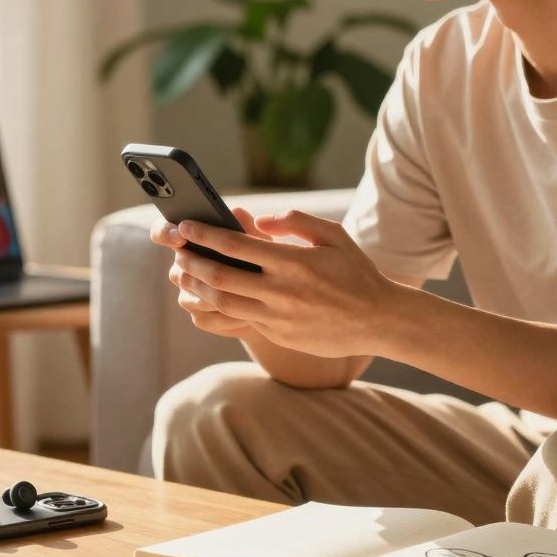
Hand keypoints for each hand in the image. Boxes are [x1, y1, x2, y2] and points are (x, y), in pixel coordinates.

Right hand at [151, 207, 267, 340]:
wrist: (272, 301)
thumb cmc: (263, 262)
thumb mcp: (261, 244)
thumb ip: (248, 229)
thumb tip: (236, 212)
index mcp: (192, 240)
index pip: (164, 231)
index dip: (166, 232)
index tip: (180, 233)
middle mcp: (185, 266)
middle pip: (178, 266)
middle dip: (199, 266)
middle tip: (220, 266)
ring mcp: (189, 293)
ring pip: (190, 293)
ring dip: (214, 290)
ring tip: (242, 292)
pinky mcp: (200, 316)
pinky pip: (203, 315)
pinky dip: (225, 313)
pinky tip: (245, 312)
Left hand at [169, 209, 399, 358]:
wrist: (379, 320)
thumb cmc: (356, 272)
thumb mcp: (333, 235)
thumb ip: (296, 221)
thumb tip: (259, 221)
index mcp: (293, 261)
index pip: (237, 245)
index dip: (205, 235)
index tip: (186, 226)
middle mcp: (282, 291)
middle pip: (222, 276)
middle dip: (193, 261)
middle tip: (177, 252)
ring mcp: (279, 317)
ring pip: (224, 302)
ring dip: (198, 287)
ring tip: (182, 275)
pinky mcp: (279, 335)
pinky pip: (240, 320)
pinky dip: (217, 308)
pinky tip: (206, 298)